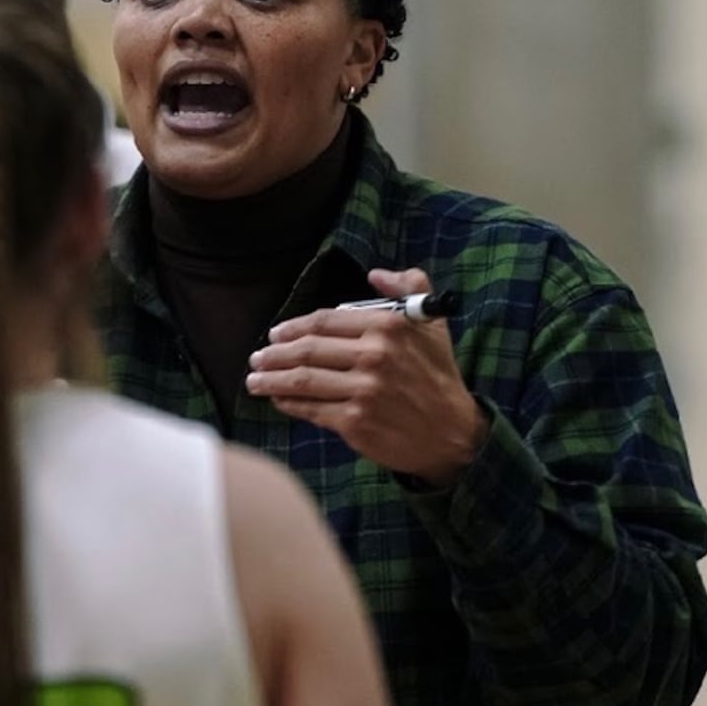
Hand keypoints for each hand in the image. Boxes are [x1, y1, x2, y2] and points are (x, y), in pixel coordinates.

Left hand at [246, 267, 488, 484]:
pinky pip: (312, 409)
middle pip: (308, 350)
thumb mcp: (432, 324)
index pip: (325, 321)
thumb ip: (410, 287)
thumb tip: (375, 273)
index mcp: (388, 326)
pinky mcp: (356, 423)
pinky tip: (278, 400)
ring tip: (254, 380)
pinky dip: (289, 404)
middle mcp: (374, 356)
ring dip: (271, 379)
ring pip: (303, 380)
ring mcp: (363, 391)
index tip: (275, 334)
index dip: (293, 327)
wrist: (452, 432)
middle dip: (274, 354)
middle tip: (257, 358)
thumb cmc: (439, 376)